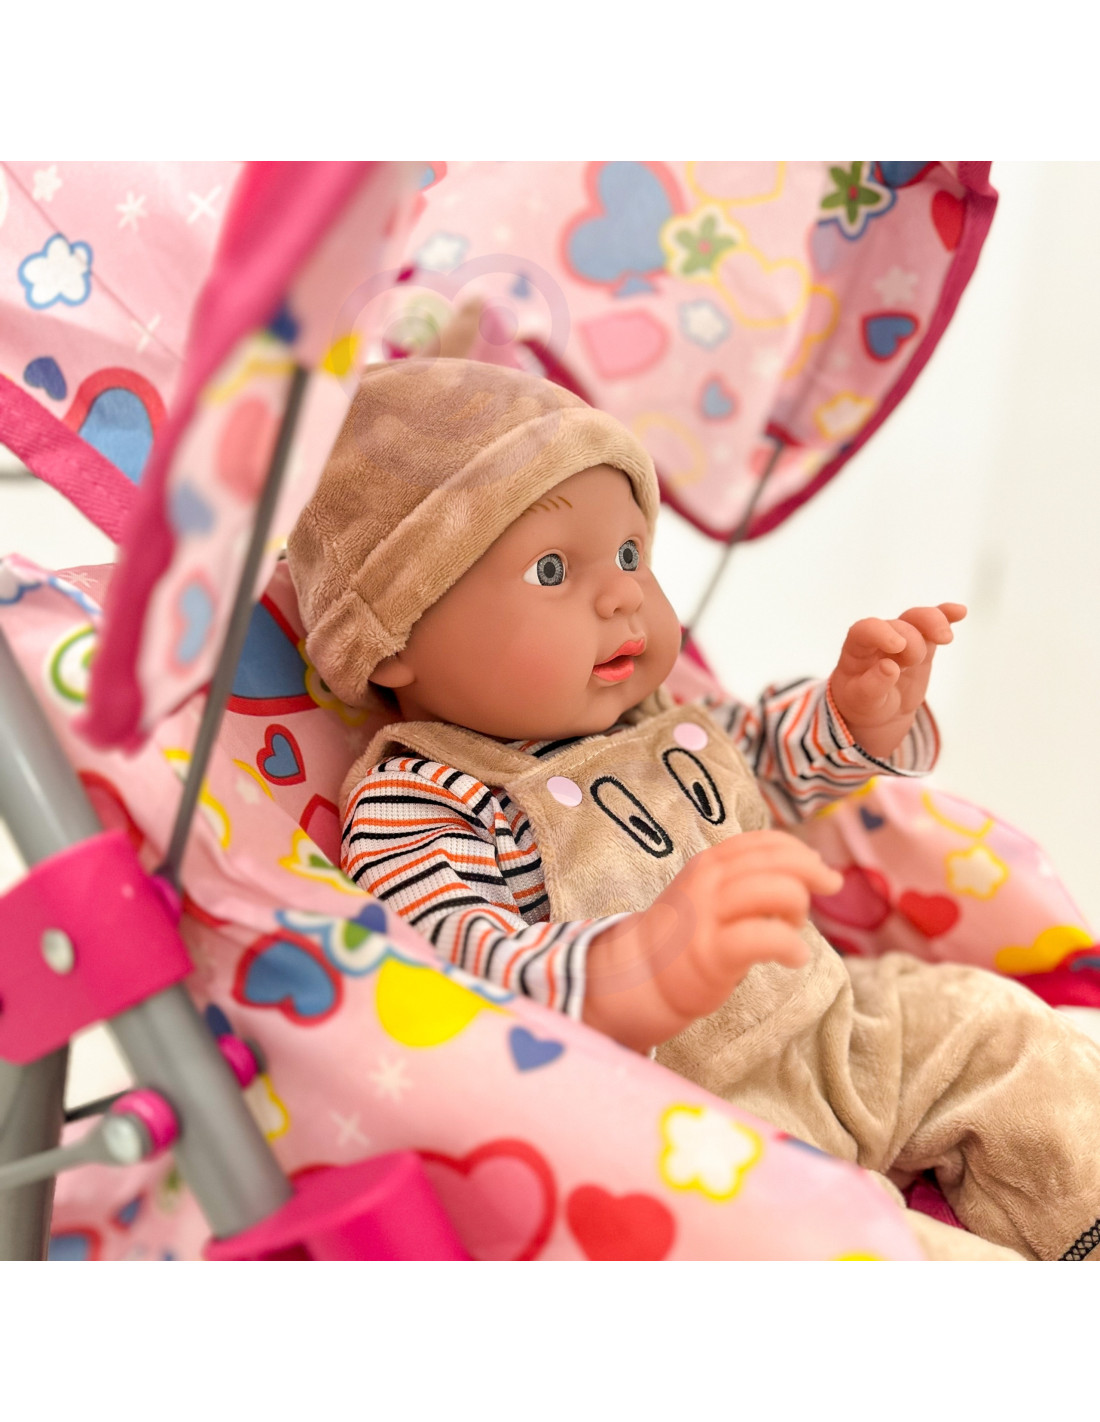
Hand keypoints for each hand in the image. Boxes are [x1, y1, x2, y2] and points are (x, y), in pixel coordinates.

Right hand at [582, 831, 841, 1052]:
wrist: (643, 975)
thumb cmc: (688, 935)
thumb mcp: (709, 891)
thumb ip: (746, 876)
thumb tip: (809, 864)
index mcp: (710, 863)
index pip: (764, 842)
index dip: (799, 850)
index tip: (819, 865)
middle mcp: (708, 882)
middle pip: (776, 862)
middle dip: (812, 872)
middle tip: (828, 888)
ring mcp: (709, 916)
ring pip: (777, 892)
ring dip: (799, 909)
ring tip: (793, 930)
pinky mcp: (714, 953)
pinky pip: (767, 938)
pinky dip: (792, 946)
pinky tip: (795, 957)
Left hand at [828, 603, 965, 760]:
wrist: (879, 711)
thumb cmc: (863, 703)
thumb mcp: (862, 702)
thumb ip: (872, 687)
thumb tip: (889, 668)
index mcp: (856, 649)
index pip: (865, 630)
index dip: (882, 632)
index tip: (897, 645)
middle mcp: (879, 638)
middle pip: (899, 626)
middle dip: (911, 641)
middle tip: (913, 662)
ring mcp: (903, 639)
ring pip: (917, 619)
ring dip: (932, 623)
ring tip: (944, 638)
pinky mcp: (923, 644)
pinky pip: (934, 625)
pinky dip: (946, 616)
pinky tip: (959, 611)